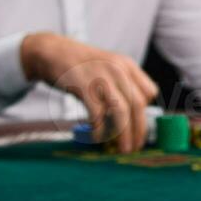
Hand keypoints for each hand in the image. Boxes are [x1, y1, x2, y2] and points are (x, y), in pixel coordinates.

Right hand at [19, 33, 157, 152]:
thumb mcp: (108, 68)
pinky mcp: (84, 86)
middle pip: (138, 104)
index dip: (146, 111)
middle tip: (135, 147)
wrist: (51, 52)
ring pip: (121, 111)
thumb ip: (120, 86)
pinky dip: (99, 129)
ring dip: (123, 134)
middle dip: (139, 130)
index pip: (149, 92)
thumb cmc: (80, 66)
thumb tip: (130, 117)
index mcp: (128, 65)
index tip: (140, 126)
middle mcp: (119, 70)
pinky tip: (97, 137)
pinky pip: (97, 114)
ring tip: (122, 148)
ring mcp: (102, 77)